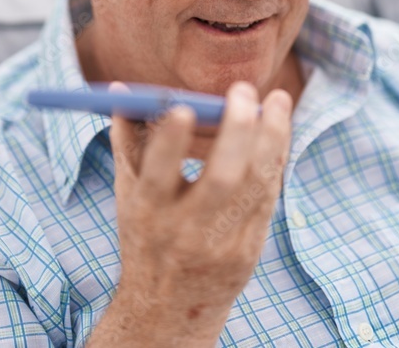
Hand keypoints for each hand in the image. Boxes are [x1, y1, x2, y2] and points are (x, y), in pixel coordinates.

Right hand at [93, 81, 292, 345]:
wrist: (167, 309)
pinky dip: (275, 159)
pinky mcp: (249, 249)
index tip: (183, 108)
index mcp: (148, 213)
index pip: (157, 176)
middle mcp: (186, 231)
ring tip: (279, 99)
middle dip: (237, 129)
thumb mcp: (127, 194)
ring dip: (272, 137)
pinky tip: (279, 130)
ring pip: (256, 184)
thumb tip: (118, 89)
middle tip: (244, 89)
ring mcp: (222, 243)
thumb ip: (127, 140)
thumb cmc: (145, 235)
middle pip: (221, 178)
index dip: (168, 143)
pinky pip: (268, 196)